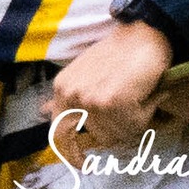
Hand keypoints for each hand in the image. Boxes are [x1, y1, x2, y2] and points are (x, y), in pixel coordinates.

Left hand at [43, 21, 171, 156]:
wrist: (146, 33)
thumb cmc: (119, 53)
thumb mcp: (84, 71)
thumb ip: (65, 94)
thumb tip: (41, 112)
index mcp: (62, 88)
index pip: (61, 134)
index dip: (77, 148)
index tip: (88, 155)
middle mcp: (72, 95)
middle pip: (99, 137)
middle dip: (118, 128)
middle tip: (129, 108)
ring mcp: (92, 100)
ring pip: (118, 134)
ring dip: (133, 122)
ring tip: (138, 99)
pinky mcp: (114, 103)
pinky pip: (134, 126)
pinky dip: (146, 114)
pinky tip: (147, 95)